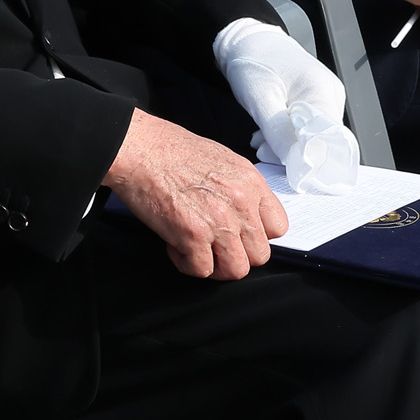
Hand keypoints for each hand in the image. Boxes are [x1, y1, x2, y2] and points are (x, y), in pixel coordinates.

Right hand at [104, 109, 288, 278]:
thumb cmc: (174, 151)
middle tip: (214, 245)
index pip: (279, 227)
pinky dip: (187, 264)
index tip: (240, 234)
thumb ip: (240, 189)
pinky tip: (175, 246)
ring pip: (236, 270)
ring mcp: (219, 221)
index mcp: (251, 183)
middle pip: (259, 255)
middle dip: (236, 255)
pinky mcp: (193, 235)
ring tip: (197, 250)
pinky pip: (202, 270)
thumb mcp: (222, 161)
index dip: (257, 235)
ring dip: (215, 266)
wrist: (141, 149)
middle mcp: (241, 203)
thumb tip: (245, 216)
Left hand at [213, 19, 355, 190]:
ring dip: (284, 145)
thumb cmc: (254, 61)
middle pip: (320, 139)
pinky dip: (283, 137)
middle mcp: (329, 96)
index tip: (287, 167)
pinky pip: (303, 129)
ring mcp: (322, 98)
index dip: (311, 157)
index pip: (329, 137)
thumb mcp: (259, 97)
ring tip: (260, 142)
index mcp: (322, 91)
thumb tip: (294, 161)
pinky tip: (264, 136)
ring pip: (310, 136)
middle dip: (292, 152)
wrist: (248, 40)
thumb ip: (277, 129)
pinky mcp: (311, 102)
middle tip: (263, 152)